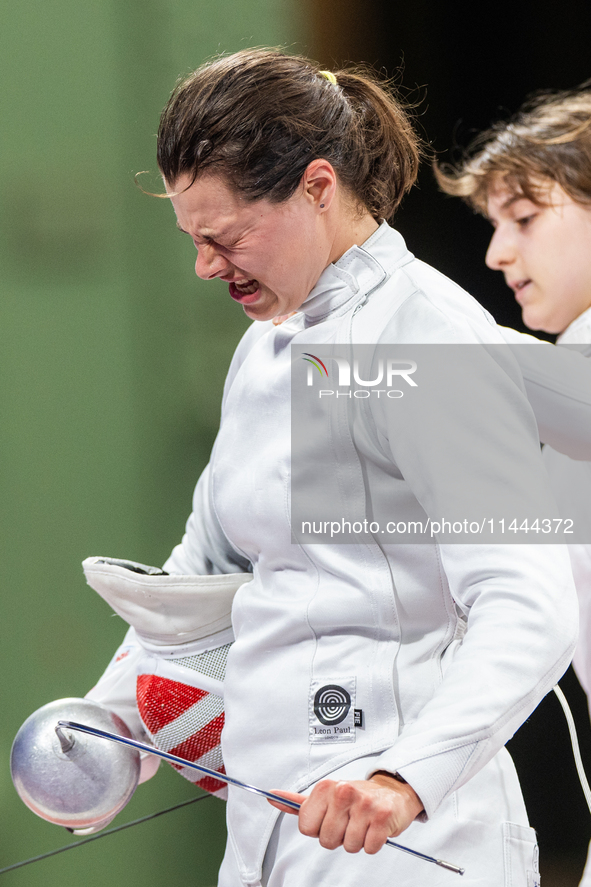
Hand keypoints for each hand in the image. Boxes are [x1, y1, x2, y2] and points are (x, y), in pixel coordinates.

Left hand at [268, 772, 423, 853]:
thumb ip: (298, 801)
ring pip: (348, 846)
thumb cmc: (355, 796)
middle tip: (349, 821)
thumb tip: (272, 797)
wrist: (392, 791)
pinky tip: (374, 827)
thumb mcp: (325, 795)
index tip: (329, 818)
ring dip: (356, 840)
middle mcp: (343, 792)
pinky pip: (369, 848)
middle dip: (338, 836)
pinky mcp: (383, 817)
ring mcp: (364, 804)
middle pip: (326, 840)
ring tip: (362, 823)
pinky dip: (372, 843)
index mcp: (326, 787)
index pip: (306, 827)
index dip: (318, 829)